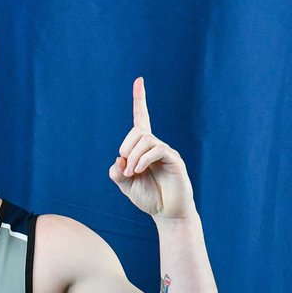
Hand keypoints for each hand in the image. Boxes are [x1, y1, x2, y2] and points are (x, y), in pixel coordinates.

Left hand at [109, 77, 194, 218]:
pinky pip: (156, 149)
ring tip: (132, 174)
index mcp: (142, 148)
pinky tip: (138, 170)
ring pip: (145, 139)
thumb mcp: (125, 185)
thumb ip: (117, 172)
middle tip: (126, 169)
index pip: (141, 119)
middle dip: (126, 147)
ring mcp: (165, 151)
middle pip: (137, 131)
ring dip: (133, 156)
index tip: (139, 80)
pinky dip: (143, 159)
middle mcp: (155, 145)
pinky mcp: (174, 159)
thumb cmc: (147, 197)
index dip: (140, 100)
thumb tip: (118, 159)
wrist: (167, 212)